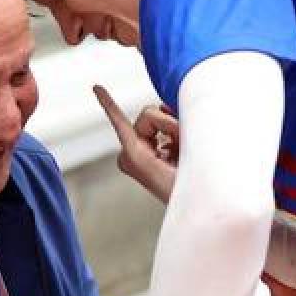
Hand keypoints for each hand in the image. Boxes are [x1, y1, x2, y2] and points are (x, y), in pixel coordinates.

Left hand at [94, 84, 178, 202]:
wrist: (199, 209)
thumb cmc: (188, 188)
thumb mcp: (183, 151)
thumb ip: (172, 126)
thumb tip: (163, 110)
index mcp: (135, 155)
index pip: (120, 122)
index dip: (109, 103)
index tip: (96, 87)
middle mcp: (133, 154)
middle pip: (151, 116)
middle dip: (169, 124)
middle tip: (180, 148)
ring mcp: (141, 154)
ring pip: (160, 122)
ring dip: (174, 132)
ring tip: (181, 156)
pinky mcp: (151, 155)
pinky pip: (164, 131)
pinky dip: (175, 136)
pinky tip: (180, 154)